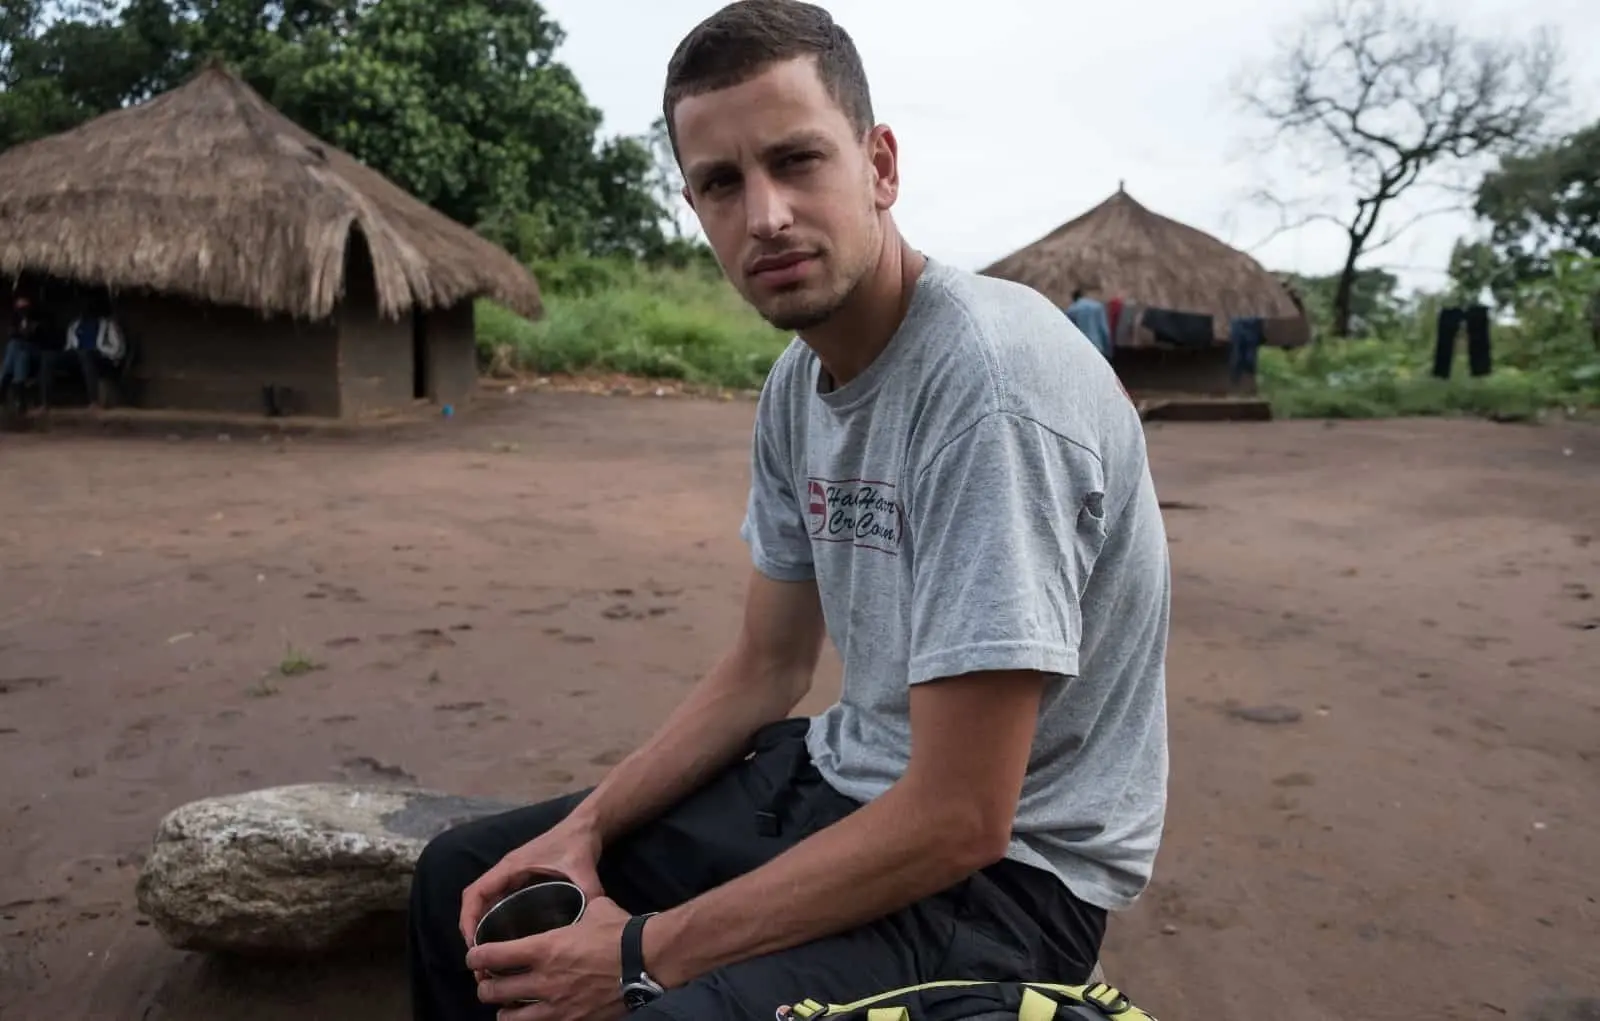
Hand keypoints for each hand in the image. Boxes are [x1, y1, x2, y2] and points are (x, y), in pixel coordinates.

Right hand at [458, 819, 604, 950]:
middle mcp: (506, 870)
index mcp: (512, 867)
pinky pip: (497, 898)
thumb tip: (591, 924)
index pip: (476, 892)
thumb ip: (588, 894)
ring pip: (484, 900)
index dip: (468, 919)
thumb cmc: (578, 843)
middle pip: (474, 899)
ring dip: (479, 923)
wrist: (585, 826)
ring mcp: (512, 874)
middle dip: (471, 927)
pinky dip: (491, 916)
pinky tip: (503, 938)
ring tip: (487, 953)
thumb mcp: (584, 870)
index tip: (473, 944)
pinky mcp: (520, 878)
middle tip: (480, 957)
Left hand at [467, 894, 630, 1020]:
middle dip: (484, 986)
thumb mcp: (592, 909)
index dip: (475, 956)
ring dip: (503, 1010)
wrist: (648, 961)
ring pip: (509, 1018)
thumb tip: (576, 901)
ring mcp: (556, 1007)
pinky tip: (535, 1016)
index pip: (491, 956)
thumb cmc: (619, 930)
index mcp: (543, 949)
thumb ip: (574, 910)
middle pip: (492, 992)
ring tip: (507, 1004)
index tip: (474, 954)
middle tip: (487, 980)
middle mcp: (543, 981)